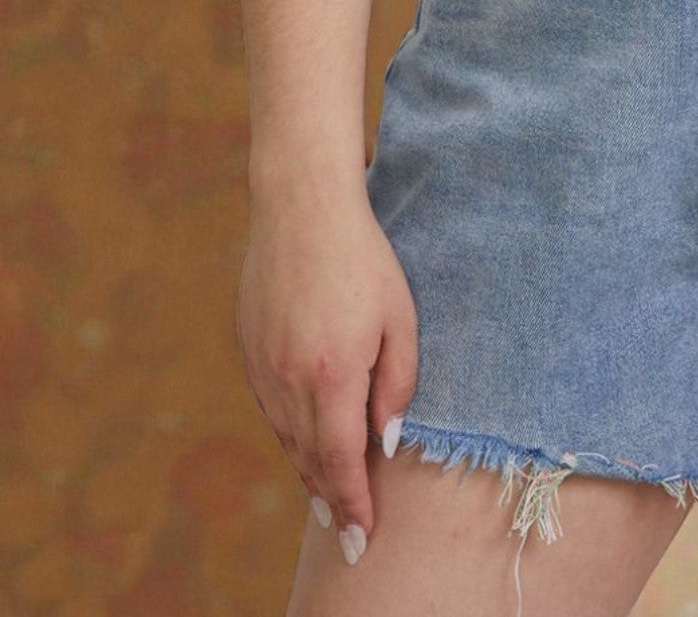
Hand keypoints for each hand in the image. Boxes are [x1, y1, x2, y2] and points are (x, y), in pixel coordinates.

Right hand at [237, 188, 416, 566]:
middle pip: (309, 458)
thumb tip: (386, 440)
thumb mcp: (399, 318)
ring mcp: (262, 366)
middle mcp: (289, 380)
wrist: (301, 209)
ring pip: (286, 437)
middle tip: (346, 536)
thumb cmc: (363, 259)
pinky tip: (303, 442)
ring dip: (307, 471)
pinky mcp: (248, 349)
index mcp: (332, 375)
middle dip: (330, 500)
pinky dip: (289, 433)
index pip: (342, 460)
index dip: (352, 503)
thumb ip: (397, 383)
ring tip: (326, 500)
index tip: (361, 539)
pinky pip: (270, 407)